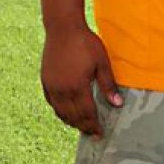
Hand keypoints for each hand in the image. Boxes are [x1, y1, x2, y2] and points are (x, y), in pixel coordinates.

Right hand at [41, 23, 121, 138]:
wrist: (63, 29)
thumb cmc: (85, 43)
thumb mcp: (102, 62)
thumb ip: (108, 85)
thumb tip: (117, 104)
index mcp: (78, 87)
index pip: (87, 114)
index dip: (94, 126)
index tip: (100, 134)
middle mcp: (63, 91)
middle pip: (74, 116)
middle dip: (84, 127)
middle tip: (92, 134)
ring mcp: (52, 87)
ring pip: (61, 112)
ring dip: (71, 122)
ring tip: (81, 127)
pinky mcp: (45, 82)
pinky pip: (52, 103)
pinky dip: (60, 112)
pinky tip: (66, 113)